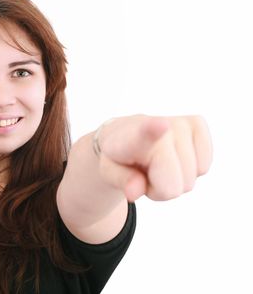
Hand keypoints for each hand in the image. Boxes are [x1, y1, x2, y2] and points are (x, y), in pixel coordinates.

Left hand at [96, 114, 212, 201]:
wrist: (123, 135)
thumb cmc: (118, 158)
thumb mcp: (110, 172)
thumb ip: (122, 182)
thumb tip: (134, 192)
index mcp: (131, 137)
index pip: (145, 134)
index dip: (154, 131)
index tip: (160, 124)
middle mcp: (159, 124)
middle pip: (174, 186)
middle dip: (161, 188)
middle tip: (146, 172)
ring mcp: (181, 123)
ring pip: (190, 180)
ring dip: (174, 180)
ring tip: (157, 163)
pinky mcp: (198, 123)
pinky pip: (204, 167)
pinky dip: (190, 171)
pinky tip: (173, 157)